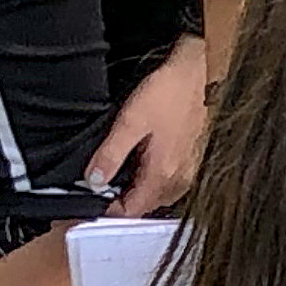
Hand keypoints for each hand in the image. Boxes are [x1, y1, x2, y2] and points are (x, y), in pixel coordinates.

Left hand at [87, 37, 212, 212]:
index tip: (89, 198)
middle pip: (144, 205)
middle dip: (120, 199)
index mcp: (162, 174)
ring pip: (156, 195)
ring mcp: (189, 171)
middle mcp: (180, 180)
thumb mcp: (130, 122)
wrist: (197, 73)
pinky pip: (167, 182)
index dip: (107, 209)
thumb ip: (110, 155)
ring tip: (116, 170)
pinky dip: (150, 178)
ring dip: (136, 189)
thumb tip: (93, 182)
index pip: (131, 211)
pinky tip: (140, 159)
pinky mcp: (192, 160)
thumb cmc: (168, 94)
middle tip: (98, 182)